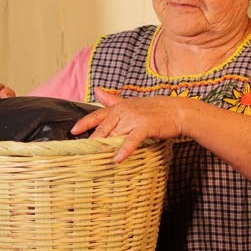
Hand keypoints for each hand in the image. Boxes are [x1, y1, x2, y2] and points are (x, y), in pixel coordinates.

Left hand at [71, 88, 188, 161]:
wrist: (177, 111)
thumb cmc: (155, 109)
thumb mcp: (131, 103)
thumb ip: (112, 100)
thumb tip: (97, 90)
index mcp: (119, 107)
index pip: (97, 115)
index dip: (84, 123)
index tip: (73, 132)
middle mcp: (123, 111)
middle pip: (102, 128)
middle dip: (92, 141)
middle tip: (81, 153)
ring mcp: (133, 118)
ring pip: (114, 135)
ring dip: (104, 148)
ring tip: (94, 160)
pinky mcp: (145, 126)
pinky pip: (131, 140)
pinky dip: (123, 150)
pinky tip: (117, 159)